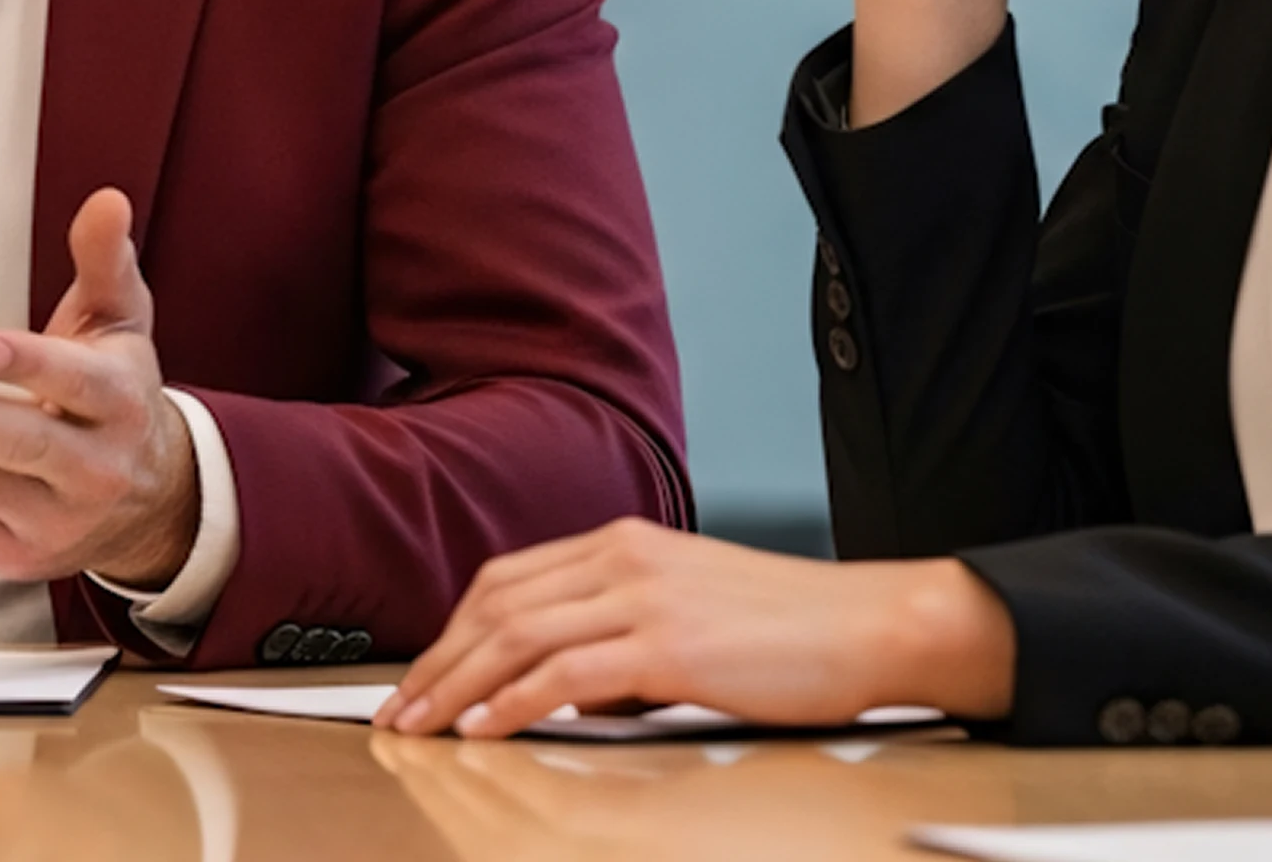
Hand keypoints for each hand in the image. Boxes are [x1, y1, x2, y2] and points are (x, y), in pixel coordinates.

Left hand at [0, 188, 198, 587]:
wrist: (149, 505)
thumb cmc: (118, 397)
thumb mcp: (121, 325)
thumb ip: (105, 261)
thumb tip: (106, 200)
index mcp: (122, 405)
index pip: (78, 386)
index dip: (31, 365)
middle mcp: (95, 470)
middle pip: (23, 442)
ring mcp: (53, 520)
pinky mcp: (11, 551)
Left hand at [370, 520, 1012, 738]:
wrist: (872, 624)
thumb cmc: (791, 628)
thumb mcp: (688, 611)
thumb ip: (620, 636)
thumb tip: (563, 689)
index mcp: (624, 543)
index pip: (508, 579)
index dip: (453, 629)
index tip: (423, 672)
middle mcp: (623, 558)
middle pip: (497, 604)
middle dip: (437, 660)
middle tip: (399, 709)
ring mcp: (644, 597)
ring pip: (517, 635)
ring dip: (458, 684)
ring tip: (422, 725)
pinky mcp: (669, 644)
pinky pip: (566, 672)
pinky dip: (515, 701)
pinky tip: (487, 727)